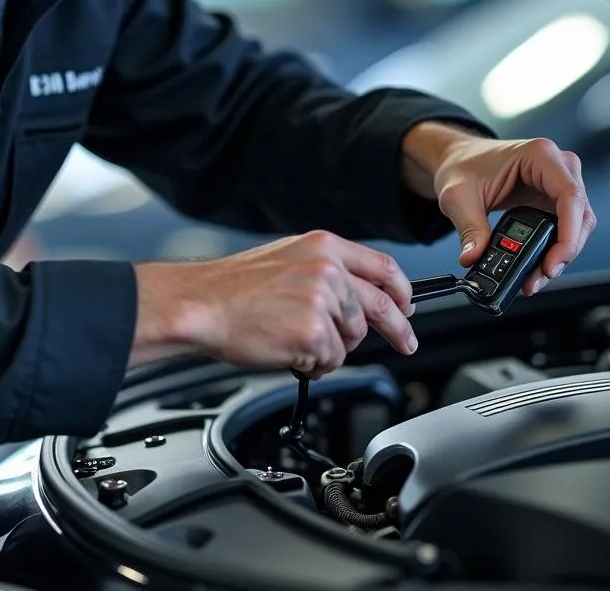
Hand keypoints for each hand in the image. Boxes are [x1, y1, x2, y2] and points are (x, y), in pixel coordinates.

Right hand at [131, 231, 416, 376]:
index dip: (402, 291)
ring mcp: (321, 299)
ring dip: (331, 348)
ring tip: (296, 340)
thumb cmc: (234, 289)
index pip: (382, 267)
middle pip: (380, 305)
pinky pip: (331, 361)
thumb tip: (358, 297)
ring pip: (351, 338)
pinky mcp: (312, 332)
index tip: (407, 308)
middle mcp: (327, 268)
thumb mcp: (287, 259)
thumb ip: (326, 271)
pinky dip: (313, 364)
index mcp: (323, 246)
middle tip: (406, 343)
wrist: (201, 305)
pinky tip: (288, 351)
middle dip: (398, 329)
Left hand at [405, 124, 596, 294]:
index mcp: (539, 155)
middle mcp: (557, 165)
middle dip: (564, 251)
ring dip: (560, 255)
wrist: (457, 158)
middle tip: (540, 276)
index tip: (554, 261)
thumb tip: (473, 258)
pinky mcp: (553, 199)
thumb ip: (469, 228)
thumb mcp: (458, 196)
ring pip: (577, 226)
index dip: (569, 233)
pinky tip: (536, 267)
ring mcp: (558, 182)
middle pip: (580, 215)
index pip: (570, 195)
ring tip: (534, 278)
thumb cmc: (461, 165)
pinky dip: (553, 250)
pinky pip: (564, 228)